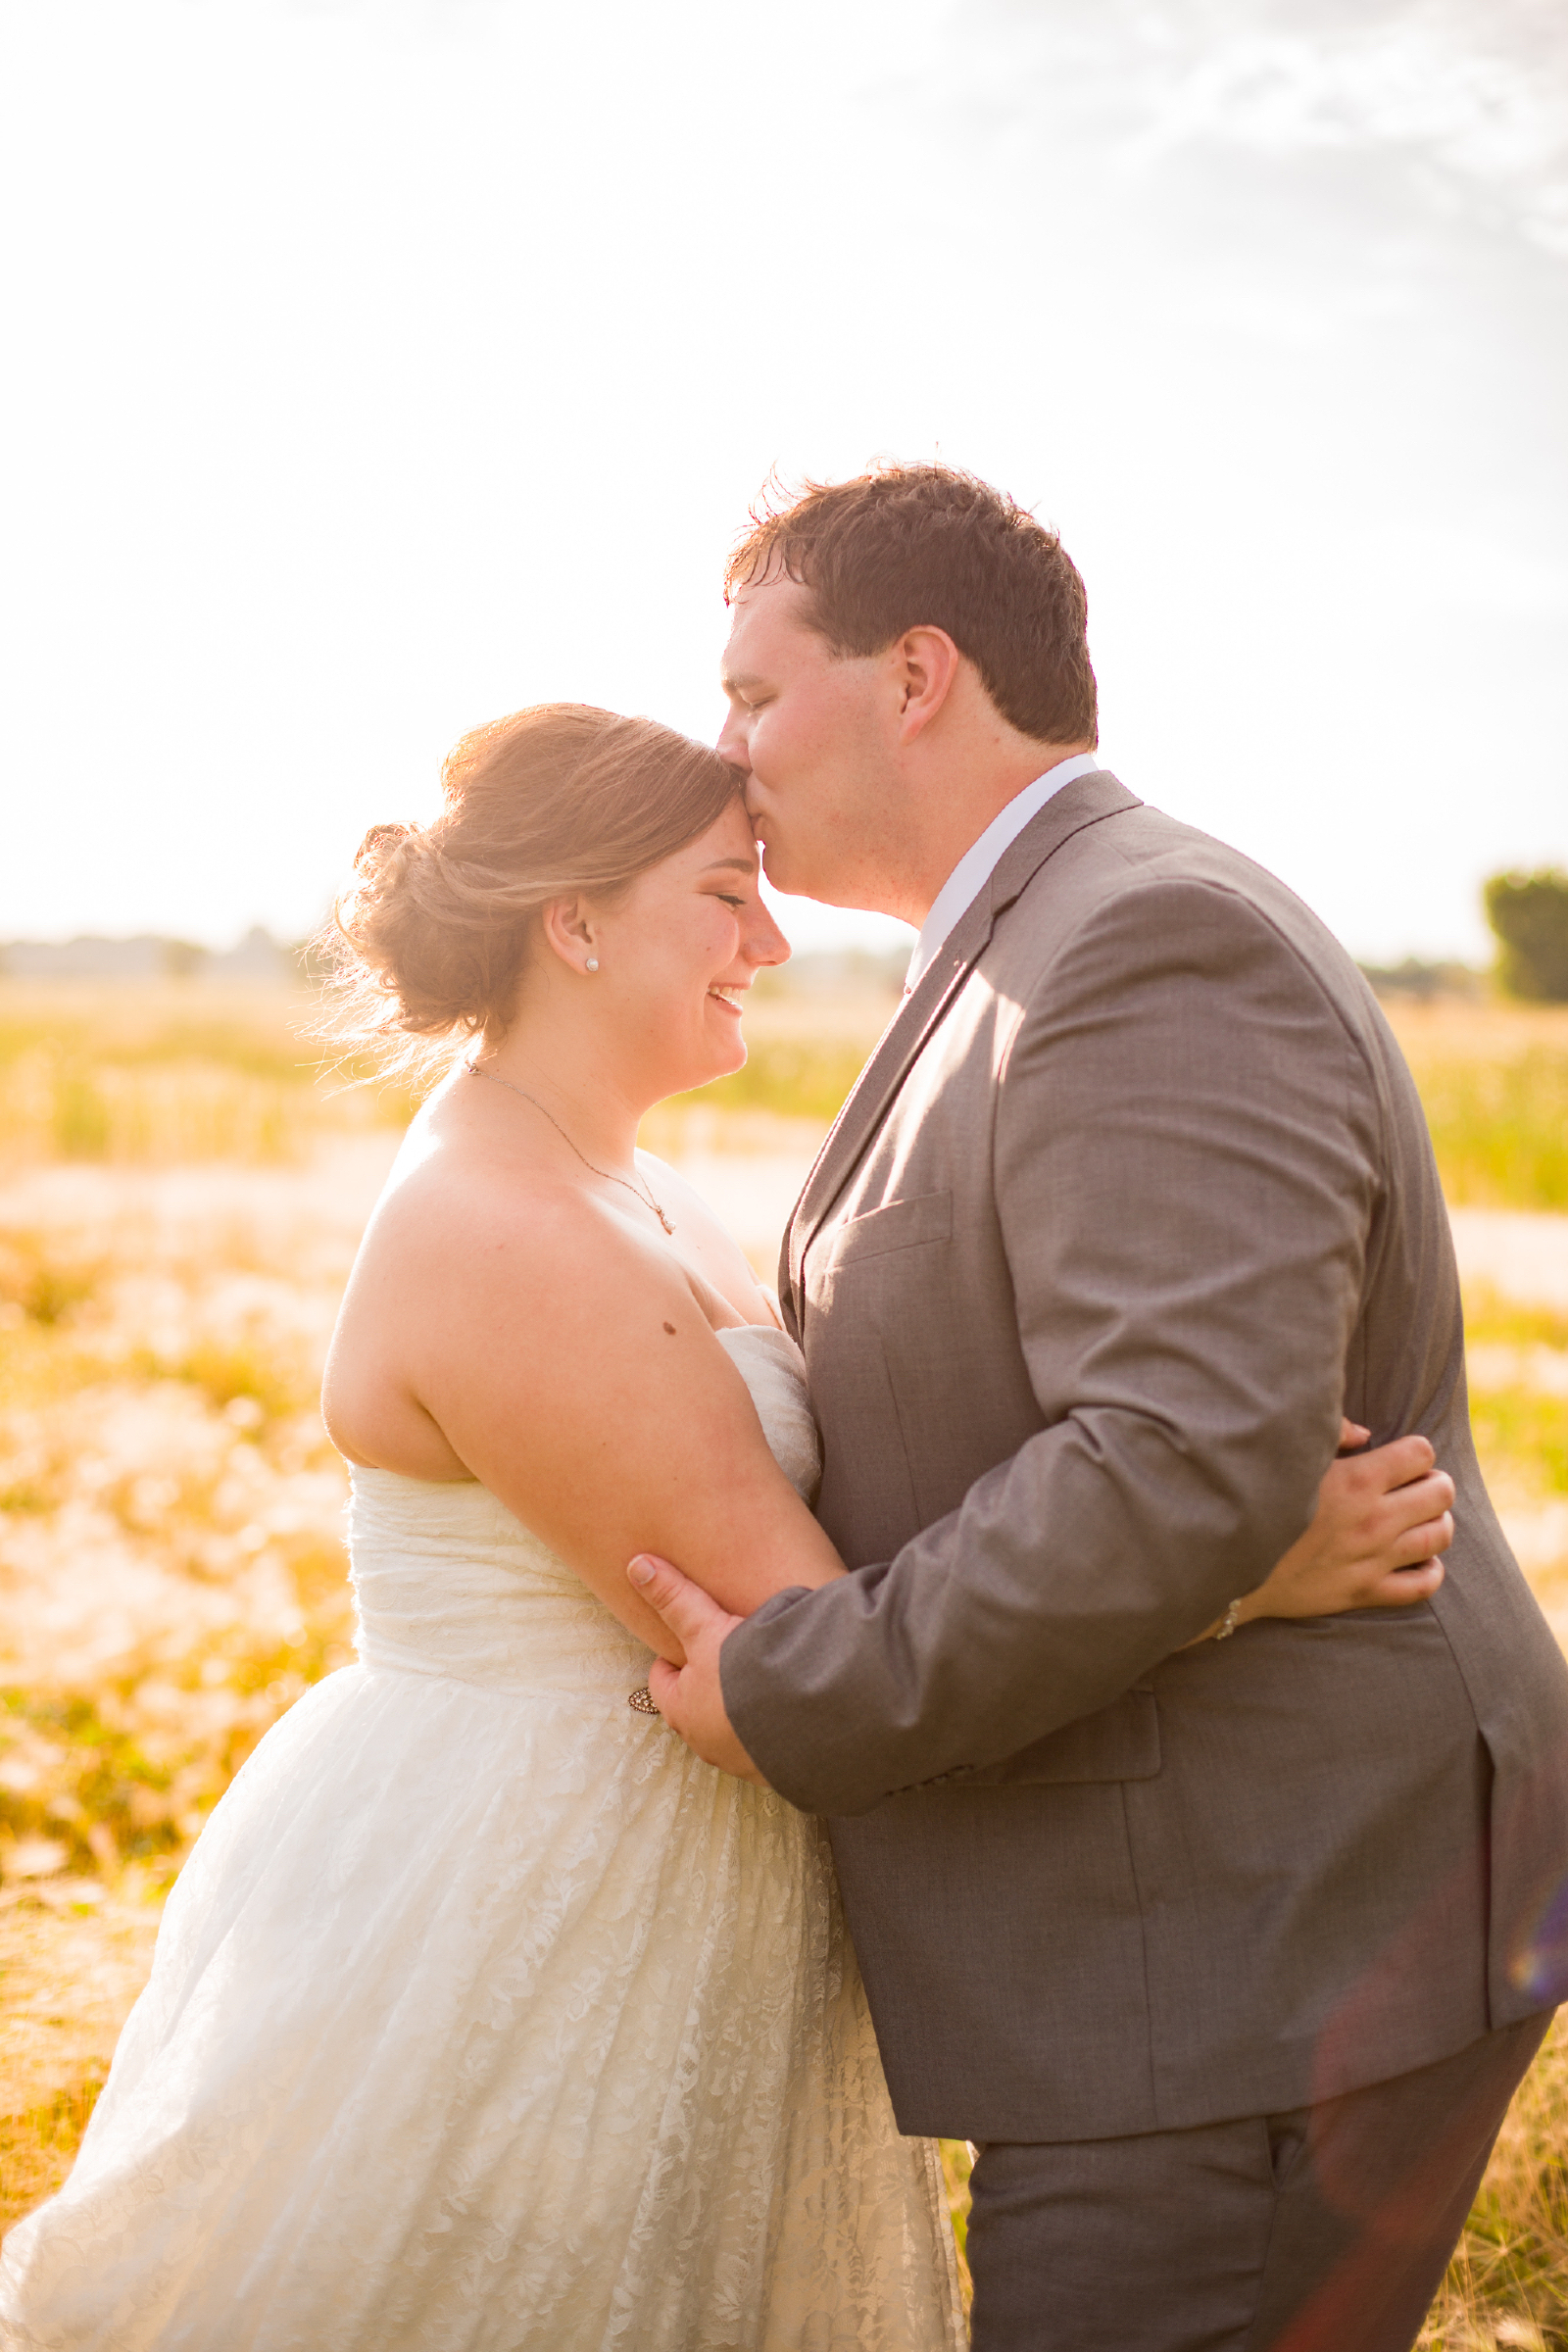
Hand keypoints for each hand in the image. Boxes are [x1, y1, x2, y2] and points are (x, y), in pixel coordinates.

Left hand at [626, 1555, 768, 1784]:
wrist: (808, 1717)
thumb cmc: (744, 1673)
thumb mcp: (705, 1628)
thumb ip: (674, 1598)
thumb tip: (635, 1565)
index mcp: (682, 1711)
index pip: (663, 1683)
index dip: (675, 1658)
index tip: (692, 1641)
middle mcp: (706, 1743)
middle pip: (697, 1707)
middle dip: (709, 1685)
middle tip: (728, 1657)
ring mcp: (742, 1761)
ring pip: (732, 1729)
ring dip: (742, 1709)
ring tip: (764, 1680)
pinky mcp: (777, 1769)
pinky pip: (768, 1745)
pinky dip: (773, 1727)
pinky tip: (791, 1706)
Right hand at [1237, 1418, 1454, 1627]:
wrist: (1228, 1566)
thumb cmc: (1256, 1501)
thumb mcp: (1288, 1458)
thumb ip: (1330, 1434)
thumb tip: (1366, 1434)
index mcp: (1356, 1480)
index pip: (1421, 1453)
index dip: (1416, 1450)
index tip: (1402, 1457)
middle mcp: (1373, 1520)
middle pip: (1440, 1493)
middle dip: (1434, 1482)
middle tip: (1417, 1484)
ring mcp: (1373, 1559)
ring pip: (1439, 1536)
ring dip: (1439, 1520)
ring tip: (1423, 1516)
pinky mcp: (1365, 1592)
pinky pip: (1423, 1585)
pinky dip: (1431, 1569)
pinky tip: (1418, 1558)